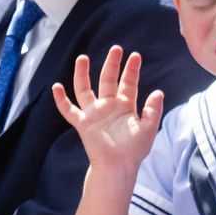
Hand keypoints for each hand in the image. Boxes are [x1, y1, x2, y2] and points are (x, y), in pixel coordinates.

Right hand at [52, 45, 162, 170]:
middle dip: (111, 64)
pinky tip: (56, 87)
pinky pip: (69, 110)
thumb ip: (153, 109)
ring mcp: (94, 113)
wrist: (119, 166)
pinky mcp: (83, 123)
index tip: (135, 55)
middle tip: (115, 48)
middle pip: (108, 80)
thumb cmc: (135, 149)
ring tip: (82, 58)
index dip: (131, 70)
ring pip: (85, 89)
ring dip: (82, 74)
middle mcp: (108, 106)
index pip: (128, 83)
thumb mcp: (149, 128)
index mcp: (126, 106)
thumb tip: (159, 91)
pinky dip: (61, 100)